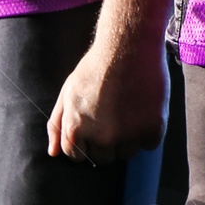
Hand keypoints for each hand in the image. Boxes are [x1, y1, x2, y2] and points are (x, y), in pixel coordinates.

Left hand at [47, 34, 164, 165]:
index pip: (77, 156)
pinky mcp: (152, 128)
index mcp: (76, 129)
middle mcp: (101, 138)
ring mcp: (128, 135)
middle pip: (104, 158)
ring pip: (127, 153)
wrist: (128, 46)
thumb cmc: (95, 67)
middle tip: (113, 118)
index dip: (85, 143)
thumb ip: (57, 124)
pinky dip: (148, 131)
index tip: (94, 130)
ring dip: (128, 139)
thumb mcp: (68, 92)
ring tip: (129, 111)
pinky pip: (149, 144)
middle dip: (106, 143)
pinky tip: (143, 109)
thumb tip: (53, 153)